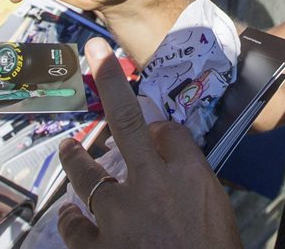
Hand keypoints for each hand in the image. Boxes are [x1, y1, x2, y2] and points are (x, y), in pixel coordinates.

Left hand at [57, 39, 239, 248]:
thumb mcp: (216, 210)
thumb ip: (191, 175)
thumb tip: (166, 144)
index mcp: (188, 175)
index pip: (168, 131)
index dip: (158, 127)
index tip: (150, 121)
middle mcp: (150, 184)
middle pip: (126, 121)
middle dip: (109, 83)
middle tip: (94, 56)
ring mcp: (119, 215)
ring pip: (87, 173)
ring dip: (75, 156)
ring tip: (68, 147)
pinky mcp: (97, 247)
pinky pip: (76, 226)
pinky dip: (73, 221)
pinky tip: (71, 217)